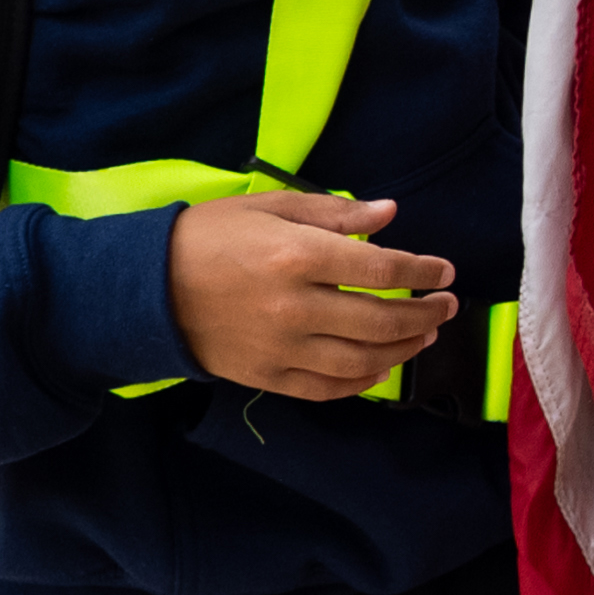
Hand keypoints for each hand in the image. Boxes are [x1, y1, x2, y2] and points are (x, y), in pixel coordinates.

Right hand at [167, 189, 455, 401]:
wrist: (147, 288)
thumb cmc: (210, 236)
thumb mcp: (271, 206)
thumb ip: (335, 213)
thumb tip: (389, 214)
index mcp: (297, 256)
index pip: (381, 268)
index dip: (421, 271)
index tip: (444, 271)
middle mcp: (294, 306)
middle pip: (380, 319)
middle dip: (424, 314)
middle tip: (446, 307)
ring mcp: (280, 347)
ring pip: (361, 359)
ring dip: (403, 350)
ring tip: (424, 336)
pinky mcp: (266, 375)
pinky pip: (327, 388)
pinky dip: (362, 382)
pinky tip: (381, 368)